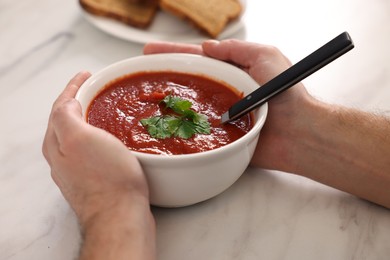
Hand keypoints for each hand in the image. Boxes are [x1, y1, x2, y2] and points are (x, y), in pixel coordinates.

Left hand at [42, 72, 149, 225]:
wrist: (120, 215)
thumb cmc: (106, 178)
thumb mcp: (80, 138)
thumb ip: (66, 116)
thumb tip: (66, 102)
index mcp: (56, 143)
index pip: (60, 105)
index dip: (73, 87)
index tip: (87, 74)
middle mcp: (63, 157)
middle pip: (67, 119)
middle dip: (79, 100)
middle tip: (96, 88)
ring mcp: (79, 169)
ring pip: (80, 134)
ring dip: (90, 117)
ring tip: (105, 108)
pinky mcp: (96, 178)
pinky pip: (94, 148)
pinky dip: (100, 135)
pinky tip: (114, 137)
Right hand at [144, 40, 311, 170]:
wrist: (299, 132)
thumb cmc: (288, 93)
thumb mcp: (265, 56)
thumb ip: (237, 49)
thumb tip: (208, 47)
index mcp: (232, 71)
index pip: (197, 58)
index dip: (173, 53)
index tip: (150, 50)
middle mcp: (222, 92)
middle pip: (187, 80)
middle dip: (164, 74)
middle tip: (141, 70)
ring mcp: (219, 115)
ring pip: (187, 106)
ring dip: (166, 101)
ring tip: (144, 95)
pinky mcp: (220, 137)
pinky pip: (195, 131)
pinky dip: (178, 128)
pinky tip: (160, 125)